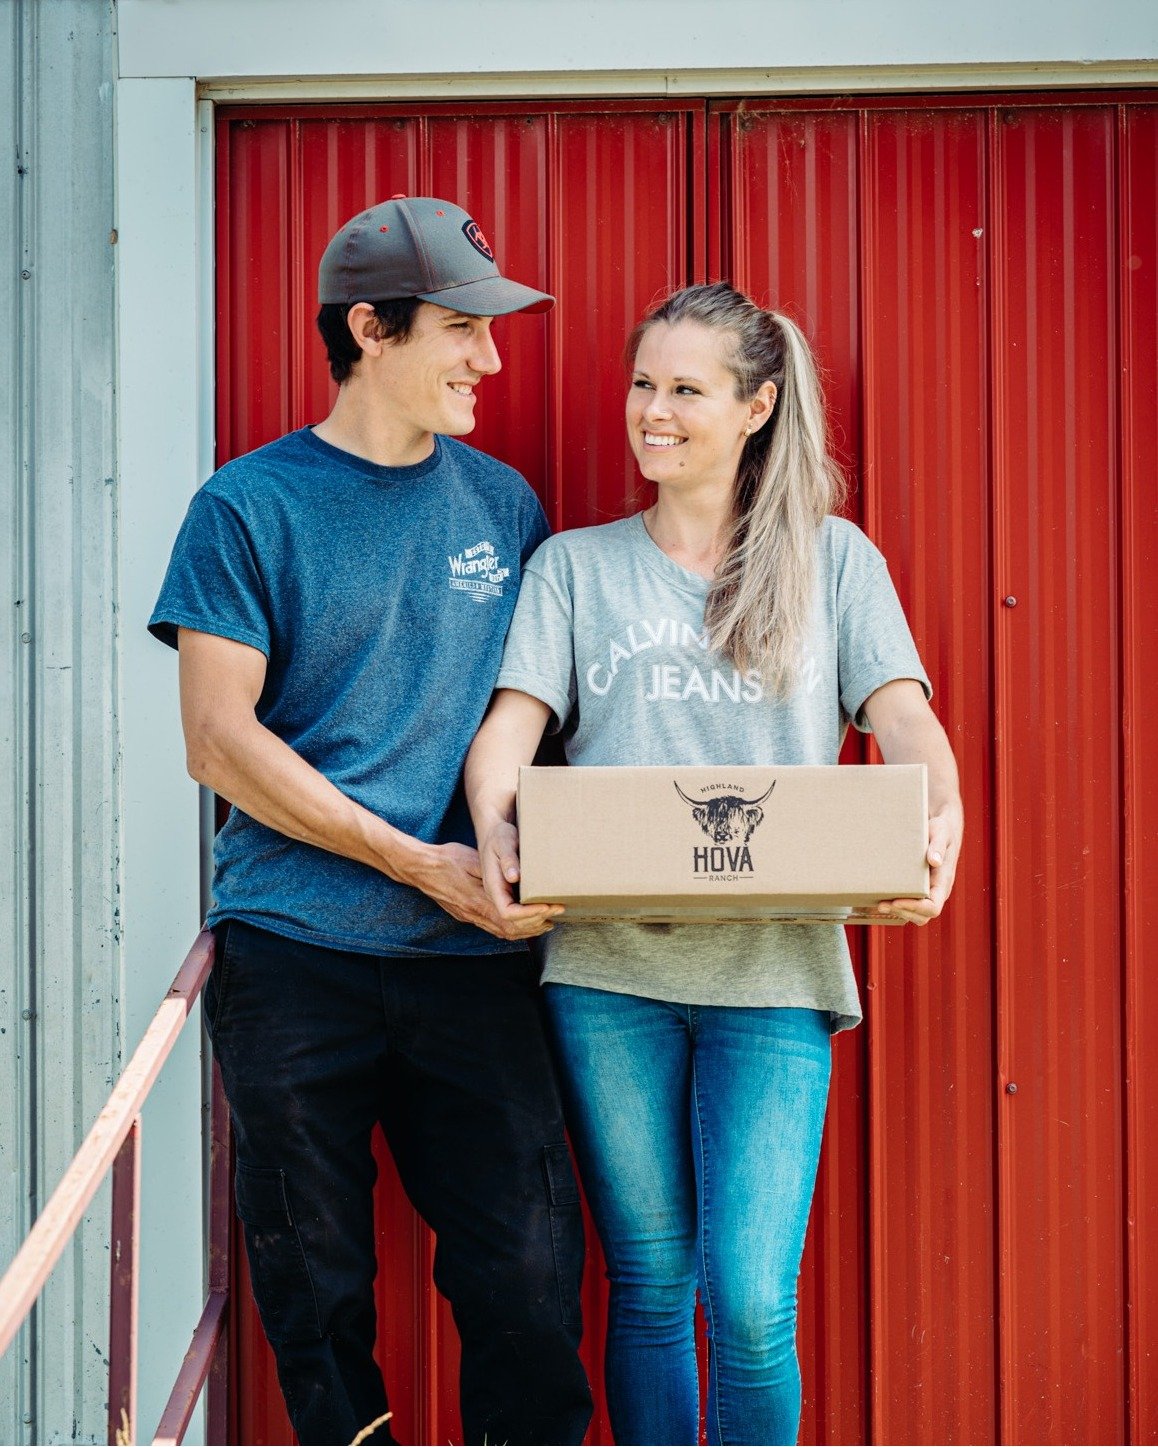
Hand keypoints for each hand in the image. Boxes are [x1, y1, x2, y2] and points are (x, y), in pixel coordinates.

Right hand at [417, 840, 561, 941]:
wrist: (420, 868)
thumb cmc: (446, 860)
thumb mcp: (472, 860)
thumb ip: (493, 872)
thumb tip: (515, 878)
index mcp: (479, 900)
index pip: (513, 917)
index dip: (535, 915)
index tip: (550, 906)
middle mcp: (476, 914)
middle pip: (512, 930)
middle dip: (536, 924)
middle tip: (556, 914)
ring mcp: (471, 917)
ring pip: (504, 933)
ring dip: (527, 930)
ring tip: (546, 922)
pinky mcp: (467, 915)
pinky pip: (494, 929)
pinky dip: (513, 929)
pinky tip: (521, 924)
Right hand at [478, 822, 566, 930]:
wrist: (494, 833)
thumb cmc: (501, 835)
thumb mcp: (504, 842)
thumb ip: (508, 859)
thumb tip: (514, 877)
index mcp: (493, 886)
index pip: (507, 911)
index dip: (527, 914)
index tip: (546, 906)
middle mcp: (497, 896)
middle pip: (514, 922)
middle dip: (538, 917)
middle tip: (559, 907)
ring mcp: (503, 897)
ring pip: (517, 923)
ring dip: (538, 922)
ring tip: (557, 912)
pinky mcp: (510, 896)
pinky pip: (520, 918)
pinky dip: (535, 920)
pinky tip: (549, 916)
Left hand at [878, 806, 962, 925]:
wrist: (938, 828)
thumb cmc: (941, 829)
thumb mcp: (941, 832)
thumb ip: (938, 845)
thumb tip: (934, 860)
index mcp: (943, 882)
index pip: (932, 907)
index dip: (915, 908)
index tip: (896, 900)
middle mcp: (936, 891)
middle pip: (922, 916)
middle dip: (902, 912)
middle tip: (881, 904)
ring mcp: (926, 892)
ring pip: (913, 914)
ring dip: (896, 912)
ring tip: (879, 903)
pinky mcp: (916, 888)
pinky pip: (907, 905)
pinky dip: (894, 906)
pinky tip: (879, 899)